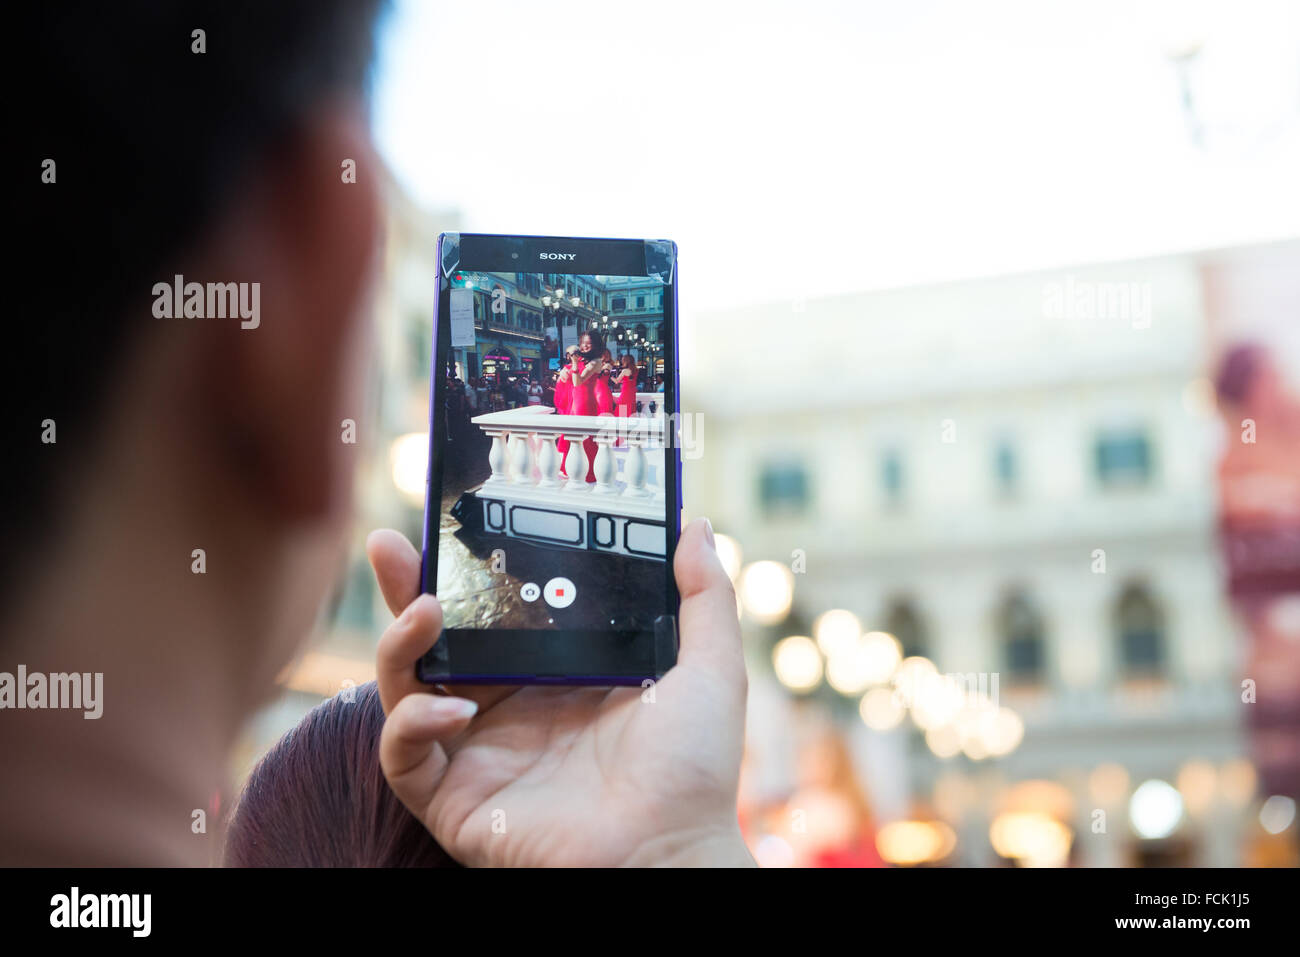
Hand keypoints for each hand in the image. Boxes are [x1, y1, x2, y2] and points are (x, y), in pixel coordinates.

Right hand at [366, 519, 753, 866]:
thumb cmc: (694, 772)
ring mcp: (476, 752)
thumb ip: (703, 594)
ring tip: (424, 613)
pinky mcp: (453, 797)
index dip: (469, 569)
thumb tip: (694, 526)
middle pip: (438, 640)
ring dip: (399, 646)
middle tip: (391, 547)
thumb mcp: (708, 666)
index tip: (455, 521)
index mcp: (554, 673)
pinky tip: (452, 710)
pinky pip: (403, 756)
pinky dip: (409, 725)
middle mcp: (508, 707)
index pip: (495, 610)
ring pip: (405, 688)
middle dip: (406, 591)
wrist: (669, 852)